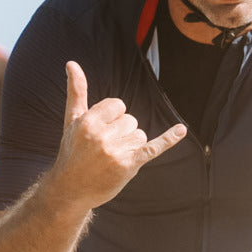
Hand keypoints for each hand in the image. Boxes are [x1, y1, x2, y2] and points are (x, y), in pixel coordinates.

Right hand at [45, 61, 187, 210]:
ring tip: (111, 159)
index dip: (113, 118)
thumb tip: (72, 63)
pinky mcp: (129, 165)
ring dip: (131, 146)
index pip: (118, 105)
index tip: (100, 133)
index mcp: (88, 121)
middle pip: (131, 120)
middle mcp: (101, 135)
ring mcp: (116, 151)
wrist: (70, 189)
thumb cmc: (72, 151)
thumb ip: (76, 91)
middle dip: (122, 133)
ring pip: (140, 135)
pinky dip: (169, 139)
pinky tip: (181, 130)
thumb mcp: (72, 120)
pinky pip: (153, 147)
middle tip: (103, 150)